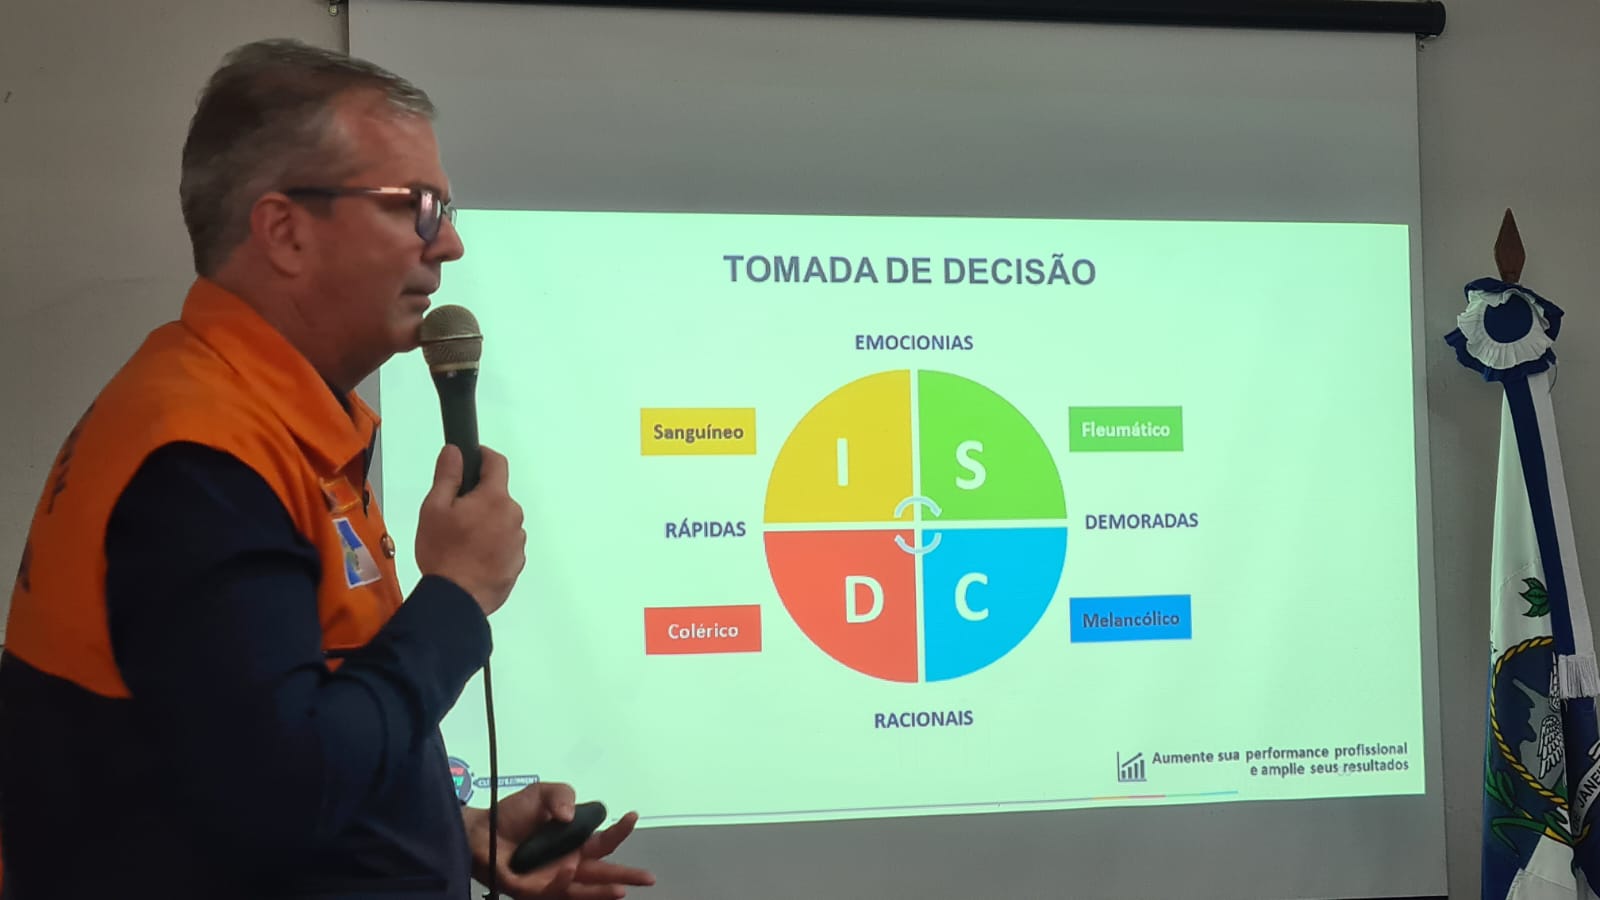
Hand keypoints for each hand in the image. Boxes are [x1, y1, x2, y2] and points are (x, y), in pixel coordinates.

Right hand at [414, 444, 525, 615]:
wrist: (456, 599)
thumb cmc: (443, 551)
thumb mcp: (434, 509)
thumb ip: (447, 476)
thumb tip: (455, 451)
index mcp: (495, 498)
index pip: (497, 463)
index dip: (483, 456)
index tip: (471, 458)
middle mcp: (514, 516)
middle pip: (498, 496)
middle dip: (479, 498)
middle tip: (454, 514)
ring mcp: (518, 541)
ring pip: (501, 521)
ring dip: (486, 523)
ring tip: (461, 542)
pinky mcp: (517, 563)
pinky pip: (504, 544)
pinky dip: (492, 545)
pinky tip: (472, 558)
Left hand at [464, 782, 655, 898]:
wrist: (479, 831)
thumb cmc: (511, 814)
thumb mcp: (541, 793)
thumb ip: (562, 795)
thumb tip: (570, 813)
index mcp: (574, 843)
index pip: (604, 842)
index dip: (619, 831)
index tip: (632, 816)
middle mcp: (568, 863)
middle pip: (602, 873)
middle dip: (626, 876)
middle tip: (649, 878)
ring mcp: (551, 879)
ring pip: (582, 890)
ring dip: (601, 891)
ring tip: (622, 891)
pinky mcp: (532, 890)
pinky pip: (551, 889)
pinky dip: (561, 880)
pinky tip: (568, 870)